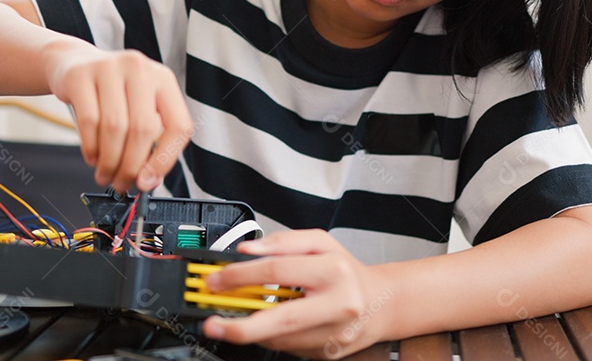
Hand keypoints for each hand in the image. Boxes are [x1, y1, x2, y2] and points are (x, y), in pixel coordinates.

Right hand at [43, 44, 192, 191]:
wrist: (75, 63)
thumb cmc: (112, 94)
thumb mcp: (138, 108)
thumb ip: (151, 141)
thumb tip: (149, 180)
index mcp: (163, 79)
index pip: (179, 125)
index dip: (165, 159)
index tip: (149, 181)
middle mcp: (140, 69)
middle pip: (143, 129)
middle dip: (131, 166)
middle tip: (121, 183)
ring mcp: (109, 68)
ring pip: (115, 128)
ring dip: (109, 161)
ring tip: (105, 174)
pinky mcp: (81, 75)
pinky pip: (88, 121)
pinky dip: (91, 148)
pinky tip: (92, 157)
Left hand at [202, 230, 391, 358]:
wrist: (380, 303)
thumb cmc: (346, 271)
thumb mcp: (320, 242)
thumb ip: (282, 242)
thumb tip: (247, 250)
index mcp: (333, 271)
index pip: (276, 271)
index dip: (240, 276)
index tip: (217, 281)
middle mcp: (336, 305)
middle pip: (278, 320)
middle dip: (239, 326)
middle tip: (212, 324)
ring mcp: (333, 334)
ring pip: (280, 338)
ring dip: (253, 330)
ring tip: (244, 317)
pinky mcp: (328, 354)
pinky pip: (288, 347)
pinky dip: (273, 336)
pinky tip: (275, 323)